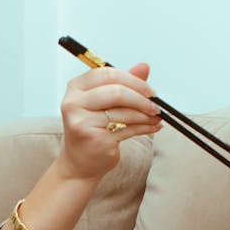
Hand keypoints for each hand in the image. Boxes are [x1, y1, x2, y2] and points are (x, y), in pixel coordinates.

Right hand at [58, 63, 161, 181]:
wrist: (79, 163)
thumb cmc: (92, 129)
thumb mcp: (104, 103)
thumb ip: (123, 83)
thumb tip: (144, 66)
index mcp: (76, 88)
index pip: (107, 74)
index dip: (133, 80)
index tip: (149, 90)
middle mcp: (74, 103)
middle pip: (116, 92)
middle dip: (141, 98)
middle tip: (156, 105)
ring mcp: (83, 122)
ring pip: (124, 112)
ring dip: (146, 115)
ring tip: (156, 117)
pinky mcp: (95, 139)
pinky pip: (128, 129)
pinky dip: (144, 127)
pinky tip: (152, 127)